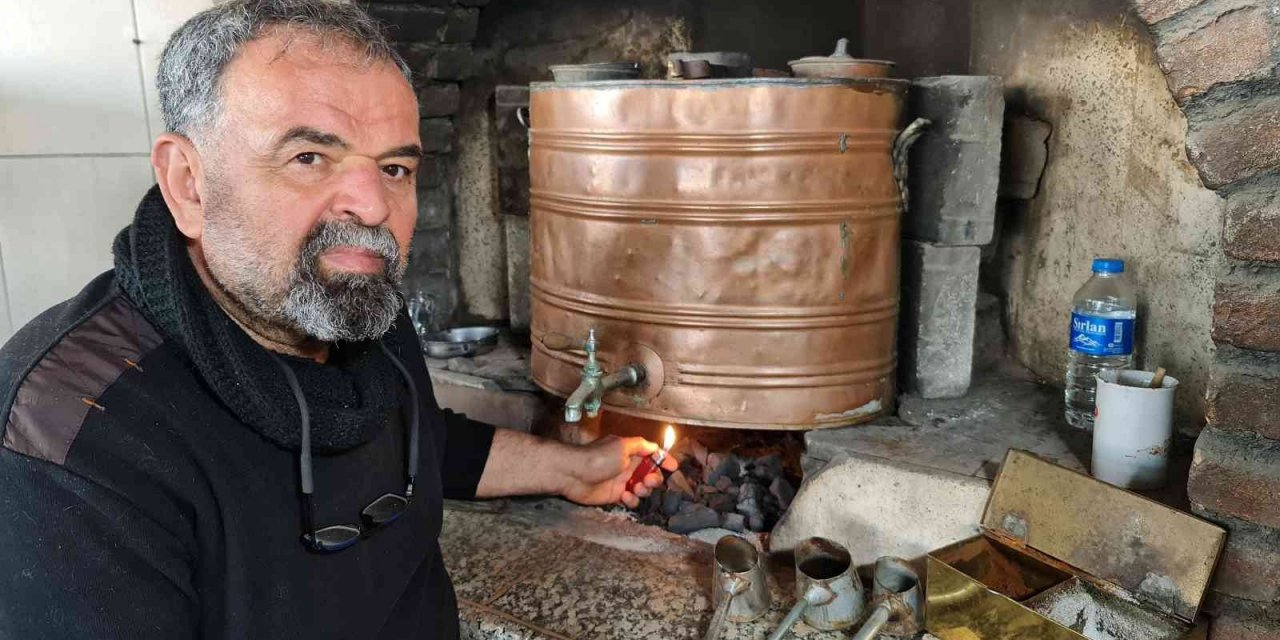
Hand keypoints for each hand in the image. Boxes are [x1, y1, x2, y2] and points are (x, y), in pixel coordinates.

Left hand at [559, 435, 679, 507]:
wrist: (574, 474)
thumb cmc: (598, 457)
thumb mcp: (622, 446)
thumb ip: (641, 445)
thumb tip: (655, 446)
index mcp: (631, 452)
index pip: (652, 455)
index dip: (664, 460)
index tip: (673, 467)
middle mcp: (629, 466)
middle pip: (651, 474)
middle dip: (654, 478)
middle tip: (648, 480)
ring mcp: (622, 482)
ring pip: (644, 488)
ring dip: (644, 490)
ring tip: (636, 488)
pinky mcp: (616, 496)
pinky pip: (632, 500)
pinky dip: (632, 499)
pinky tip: (624, 496)